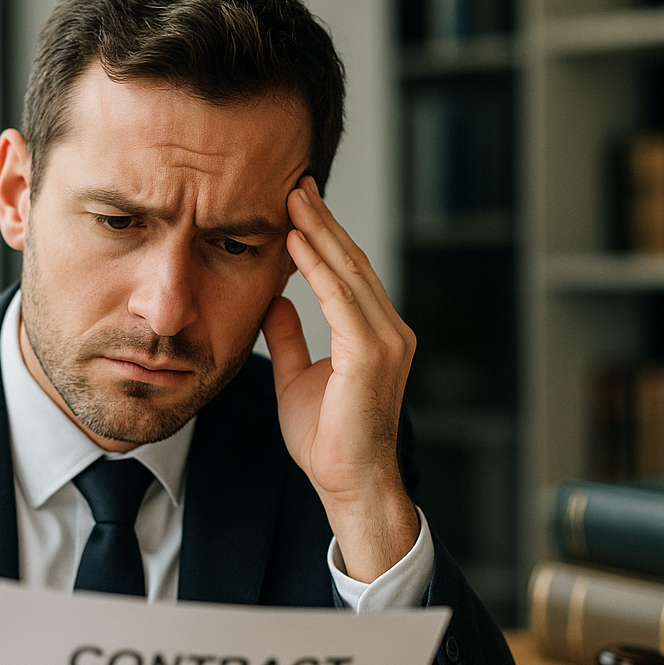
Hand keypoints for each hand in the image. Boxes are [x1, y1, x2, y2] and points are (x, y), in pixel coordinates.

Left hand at [262, 175, 418, 582]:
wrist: (348, 482)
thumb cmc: (326, 439)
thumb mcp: (297, 377)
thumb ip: (290, 337)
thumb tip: (275, 301)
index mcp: (374, 335)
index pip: (347, 275)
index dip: (322, 238)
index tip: (296, 204)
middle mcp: (388, 331)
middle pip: (352, 264)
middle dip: (322, 221)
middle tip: (295, 182)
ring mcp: (386, 340)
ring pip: (349, 272)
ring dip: (320, 232)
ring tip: (295, 196)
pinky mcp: (373, 353)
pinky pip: (341, 298)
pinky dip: (318, 266)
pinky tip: (297, 240)